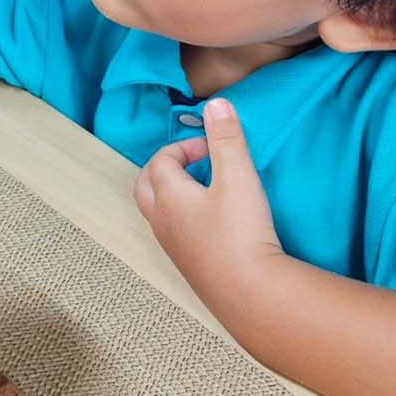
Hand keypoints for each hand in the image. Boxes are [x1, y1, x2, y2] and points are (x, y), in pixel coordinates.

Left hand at [134, 98, 283, 301]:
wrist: (250, 292)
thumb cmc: (241, 230)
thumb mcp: (238, 176)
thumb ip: (226, 138)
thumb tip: (215, 103)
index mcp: (167, 197)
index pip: (160, 161)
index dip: (184, 147)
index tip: (212, 148)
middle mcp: (162, 222)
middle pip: (145, 187)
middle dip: (163, 168)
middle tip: (192, 163)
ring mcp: (173, 248)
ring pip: (157, 212)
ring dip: (171, 193)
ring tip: (202, 189)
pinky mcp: (188, 267)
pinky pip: (172, 233)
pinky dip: (182, 217)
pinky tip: (211, 222)